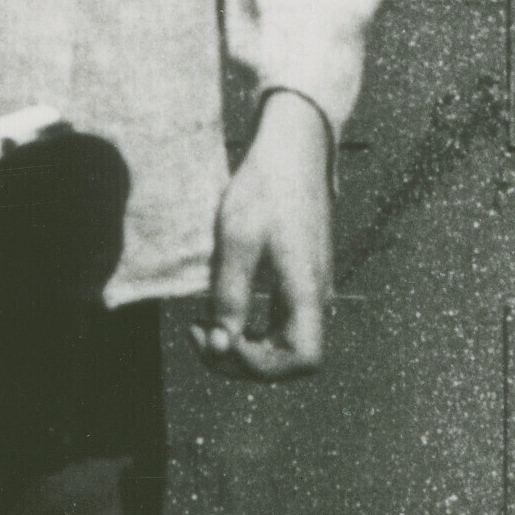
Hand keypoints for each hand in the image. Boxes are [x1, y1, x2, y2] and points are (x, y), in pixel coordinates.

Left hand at [196, 92, 336, 377]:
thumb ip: (229, 299)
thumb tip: (220, 348)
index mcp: (307, 291)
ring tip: (202, 324)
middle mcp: (316, 296)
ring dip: (242, 345)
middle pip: (289, 359)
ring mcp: (310, 288)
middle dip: (240, 360)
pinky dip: (248, 326)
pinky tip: (219, 308)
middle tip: (198, 334)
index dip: (259, 366)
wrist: (294, 148)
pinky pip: (278, 321)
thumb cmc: (266, 188)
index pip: (302, 361)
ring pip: (282, 342)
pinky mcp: (301, 278)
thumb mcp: (237, 242)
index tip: (220, 339)